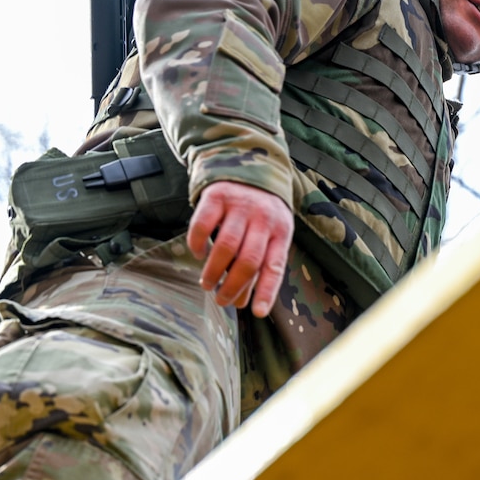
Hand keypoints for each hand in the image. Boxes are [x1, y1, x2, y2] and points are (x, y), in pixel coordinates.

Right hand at [187, 181, 293, 317]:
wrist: (248, 166)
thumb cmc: (261, 212)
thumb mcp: (272, 233)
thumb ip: (261, 264)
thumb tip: (245, 305)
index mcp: (281, 231)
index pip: (275, 266)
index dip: (266, 290)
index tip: (255, 312)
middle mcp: (263, 218)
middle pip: (248, 260)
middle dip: (233, 286)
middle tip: (222, 300)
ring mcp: (240, 206)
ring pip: (226, 246)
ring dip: (214, 270)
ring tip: (207, 284)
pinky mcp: (217, 196)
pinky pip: (203, 225)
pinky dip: (197, 244)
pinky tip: (197, 254)